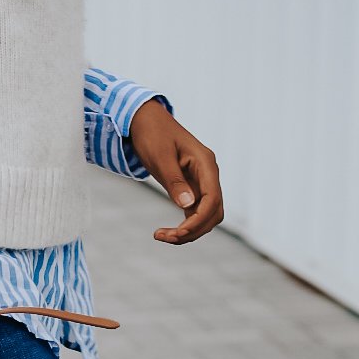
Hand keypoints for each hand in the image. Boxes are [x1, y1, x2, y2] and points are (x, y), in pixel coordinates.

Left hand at [127, 99, 224, 244]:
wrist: (144, 120)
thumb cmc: (152, 133)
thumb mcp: (160, 156)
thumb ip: (174, 180)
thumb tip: (187, 205)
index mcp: (206, 163)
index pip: (213, 199)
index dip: (199, 220)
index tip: (178, 232)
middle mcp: (208, 174)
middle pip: (213, 212)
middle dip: (194, 230)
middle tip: (165, 237)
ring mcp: (201, 181)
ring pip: (206, 215)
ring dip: (189, 230)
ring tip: (162, 236)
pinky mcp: (191, 187)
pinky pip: (195, 211)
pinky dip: (184, 224)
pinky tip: (167, 232)